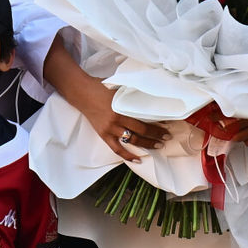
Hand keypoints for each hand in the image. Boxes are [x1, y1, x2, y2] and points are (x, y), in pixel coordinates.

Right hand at [42, 37, 168, 162]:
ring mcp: (109, 129)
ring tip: (157, 146)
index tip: (166, 126)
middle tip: (166, 137)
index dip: (156, 126)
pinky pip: (116, 149)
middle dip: (155, 136)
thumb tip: (148, 99)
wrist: (81, 93)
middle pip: (140, 132)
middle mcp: (116, 121)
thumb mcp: (118, 88)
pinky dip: (127, 155)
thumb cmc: (100, 87)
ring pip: (131, 141)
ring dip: (146, 145)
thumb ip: (131, 97)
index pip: (143, 121)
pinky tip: (137, 159)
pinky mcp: (103, 134)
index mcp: (121, 109)